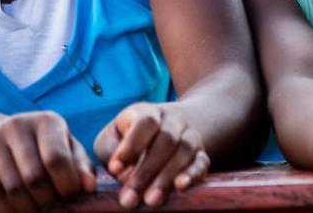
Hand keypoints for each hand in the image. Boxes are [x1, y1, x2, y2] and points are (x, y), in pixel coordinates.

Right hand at [0, 112, 95, 212]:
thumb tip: (89, 188)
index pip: (56, 158)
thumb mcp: (66, 150)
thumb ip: (80, 167)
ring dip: (29, 210)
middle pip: (34, 178)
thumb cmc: (42, 149)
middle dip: (49, 203)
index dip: (66, 186)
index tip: (71, 200)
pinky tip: (19, 212)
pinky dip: (7, 212)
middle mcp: (16, 126)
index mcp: (46, 121)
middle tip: (56, 212)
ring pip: (13, 190)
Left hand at [93, 103, 207, 207]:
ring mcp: (190, 135)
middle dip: (146, 171)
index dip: (131, 145)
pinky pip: (202, 162)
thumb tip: (124, 174)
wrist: (170, 126)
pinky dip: (192, 174)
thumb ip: (111, 151)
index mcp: (147, 112)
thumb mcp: (114, 136)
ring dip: (166, 178)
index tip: (115, 169)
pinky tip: (180, 187)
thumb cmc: (129, 136)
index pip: (145, 121)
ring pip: (184, 151)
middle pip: (166, 139)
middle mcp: (173, 120)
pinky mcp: (201, 153)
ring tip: (151, 201)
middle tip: (130, 199)